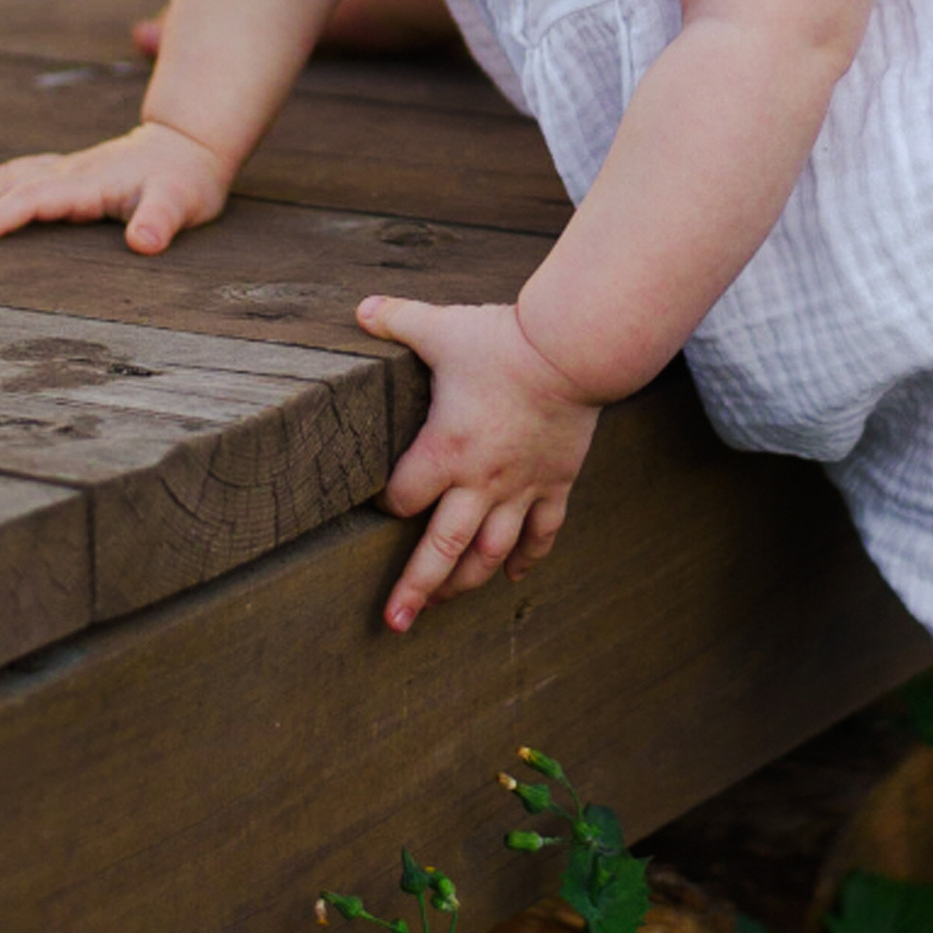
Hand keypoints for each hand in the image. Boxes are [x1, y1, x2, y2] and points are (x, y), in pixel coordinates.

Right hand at [0, 118, 231, 253]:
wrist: (187, 147)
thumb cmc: (185, 182)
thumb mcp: (181, 203)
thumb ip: (161, 220)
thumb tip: (144, 243)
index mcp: (89, 183)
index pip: (36, 199)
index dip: (1, 216)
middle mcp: (68, 173)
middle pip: (8, 183)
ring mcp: (62, 170)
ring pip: (4, 176)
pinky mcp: (60, 173)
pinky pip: (12, 174)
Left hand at [356, 296, 600, 632]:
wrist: (573, 350)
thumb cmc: (503, 341)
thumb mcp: (442, 328)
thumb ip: (398, 320)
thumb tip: (359, 308)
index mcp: (445, 451)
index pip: (402, 499)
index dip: (386, 506)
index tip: (378, 506)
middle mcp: (481, 482)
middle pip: (442, 549)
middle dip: (416, 589)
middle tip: (395, 624)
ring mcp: (521, 488)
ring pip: (491, 553)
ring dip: (466, 583)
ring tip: (444, 604)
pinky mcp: (555, 483)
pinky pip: (541, 533)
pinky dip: (527, 558)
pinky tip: (513, 577)